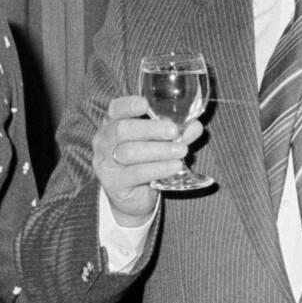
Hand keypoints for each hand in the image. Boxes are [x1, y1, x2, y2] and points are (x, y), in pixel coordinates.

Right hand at [92, 94, 201, 227]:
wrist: (131, 198)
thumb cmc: (145, 162)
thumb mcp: (159, 144)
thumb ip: (175, 134)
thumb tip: (195, 126)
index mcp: (114, 124)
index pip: (116, 109)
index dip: (128, 105)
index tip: (145, 104)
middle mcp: (105, 141)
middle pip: (122, 129)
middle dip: (150, 129)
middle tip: (174, 131)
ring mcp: (106, 163)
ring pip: (129, 152)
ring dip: (158, 150)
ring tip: (181, 151)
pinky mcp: (114, 183)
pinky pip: (136, 174)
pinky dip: (158, 168)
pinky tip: (175, 166)